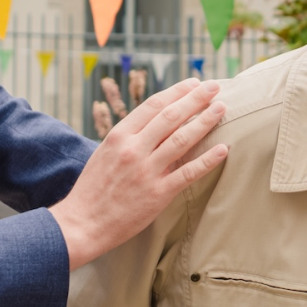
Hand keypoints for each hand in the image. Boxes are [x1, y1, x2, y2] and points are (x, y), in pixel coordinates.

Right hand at [50, 77, 228, 267]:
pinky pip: (188, 173)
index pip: (153, 105)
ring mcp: (146, 171)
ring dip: (205, 121)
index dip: (177, 91)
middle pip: (171, 116)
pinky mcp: (158, 194)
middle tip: (215, 87)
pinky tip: (223, 149)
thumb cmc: (93, 188)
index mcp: (119, 136)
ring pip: (182, 139)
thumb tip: (155, 122)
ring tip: (221, 109)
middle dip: (196, 99)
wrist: (82, 223)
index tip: (194, 83)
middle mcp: (133, 149)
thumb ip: (129, 137)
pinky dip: (208, 160)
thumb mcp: (105, 153)